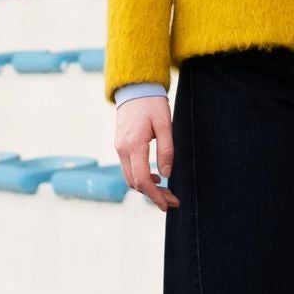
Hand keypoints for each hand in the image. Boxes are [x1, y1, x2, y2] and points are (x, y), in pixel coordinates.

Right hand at [115, 95, 179, 209]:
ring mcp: (119, 148)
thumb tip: (166, 174)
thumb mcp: (165, 124)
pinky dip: (141, 178)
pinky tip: (156, 176)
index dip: (155, 195)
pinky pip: (129, 169)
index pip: (142, 180)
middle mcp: (123, 149)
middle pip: (135, 183)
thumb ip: (166, 149)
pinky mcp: (121, 146)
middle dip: (154, 195)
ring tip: (166, 191)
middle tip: (173, 200)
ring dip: (147, 188)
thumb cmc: (152, 103)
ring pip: (130, 178)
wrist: (134, 88)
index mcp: (134, 145)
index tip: (168, 204)